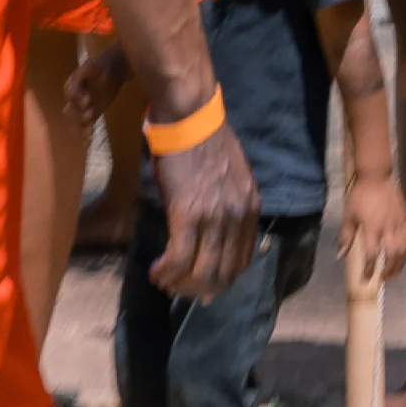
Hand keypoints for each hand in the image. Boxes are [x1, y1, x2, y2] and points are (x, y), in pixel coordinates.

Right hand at [66, 45, 129, 127]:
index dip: (77, 97)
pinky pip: (87, 125)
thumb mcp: (100, 62)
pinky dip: (86, 133)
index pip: (71, 92)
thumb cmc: (107, 63)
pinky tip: (87, 143)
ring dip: (81, 125)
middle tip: (89, 113)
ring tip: (88, 131)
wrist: (118, 68)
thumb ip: (93, 67)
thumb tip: (88, 68)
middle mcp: (76, 96)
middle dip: (77, 113)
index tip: (87, 100)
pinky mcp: (93, 113)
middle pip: (71, 108)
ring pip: (77, 119)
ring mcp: (84, 106)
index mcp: (74, 82)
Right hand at [149, 118, 259, 298]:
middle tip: (180, 288)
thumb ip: (232, 206)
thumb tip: (219, 239)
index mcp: (250, 208)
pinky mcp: (187, 214)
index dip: (221, 280)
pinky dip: (166, 273)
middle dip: (200, 289)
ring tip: (165, 281)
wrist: (190, 117)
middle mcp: (237, 217)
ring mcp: (213, 218)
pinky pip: (178, 259)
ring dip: (180, 285)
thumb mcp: (234, 177)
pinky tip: (155, 271)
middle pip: (223, 275)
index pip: (242, 262)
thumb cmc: (207, 141)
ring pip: (201, 273)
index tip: (202, 284)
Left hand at [342, 167, 405, 283]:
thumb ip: (346, 236)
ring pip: (403, 249)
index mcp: (372, 227)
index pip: (372, 254)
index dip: (369, 269)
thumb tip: (340, 256)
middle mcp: (388, 227)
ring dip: (399, 264)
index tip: (366, 280)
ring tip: (393, 273)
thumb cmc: (360, 195)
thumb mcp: (349, 215)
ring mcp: (399, 222)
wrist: (376, 175)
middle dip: (388, 270)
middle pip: (391, 255)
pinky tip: (401, 255)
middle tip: (383, 279)